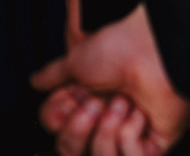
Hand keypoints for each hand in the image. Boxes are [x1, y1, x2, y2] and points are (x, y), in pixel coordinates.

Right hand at [33, 3, 189, 155]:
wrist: (148, 44)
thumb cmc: (119, 47)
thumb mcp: (75, 61)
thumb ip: (54, 76)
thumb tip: (35, 81)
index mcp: (88, 107)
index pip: (60, 139)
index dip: (60, 121)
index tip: (69, 98)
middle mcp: (107, 123)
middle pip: (72, 153)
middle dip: (78, 129)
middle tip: (93, 103)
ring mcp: (130, 135)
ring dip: (106, 130)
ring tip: (121, 103)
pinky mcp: (155, 144)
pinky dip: (129, 135)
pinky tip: (138, 112)